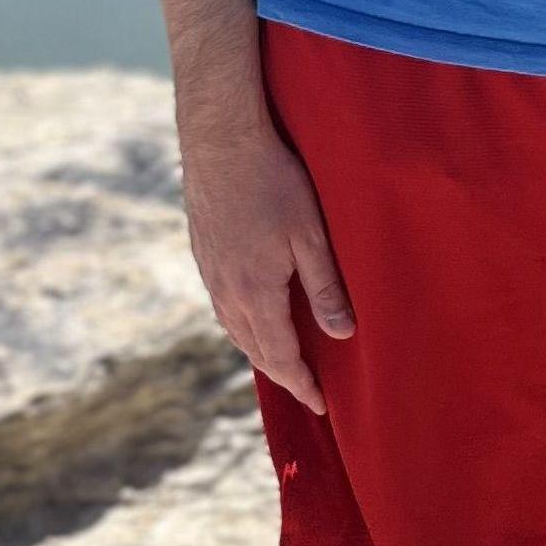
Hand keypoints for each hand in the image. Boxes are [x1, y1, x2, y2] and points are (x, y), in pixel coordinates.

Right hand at [179, 114, 354, 413]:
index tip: (322, 405)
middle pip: (255, 350)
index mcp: (256, 293)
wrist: (220, 140)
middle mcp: (226, 292)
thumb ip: (325, 287)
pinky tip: (254, 318)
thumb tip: (342, 334)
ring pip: (235, 330)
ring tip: (284, 361)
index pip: (281, 356)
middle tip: (307, 390)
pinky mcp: (203, 254)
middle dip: (283, 374)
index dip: (302, 384)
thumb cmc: (274, 181)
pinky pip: (223, 306)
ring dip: (260, 351)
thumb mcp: (311, 235)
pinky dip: (242, 325)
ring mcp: (210, 273)